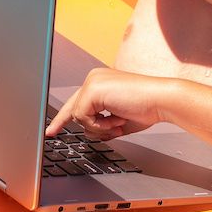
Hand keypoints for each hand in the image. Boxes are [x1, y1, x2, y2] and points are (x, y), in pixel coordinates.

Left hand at [45, 68, 176, 140]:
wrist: (162, 101)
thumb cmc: (148, 108)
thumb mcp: (119, 120)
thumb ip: (103, 125)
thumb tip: (90, 133)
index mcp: (101, 82)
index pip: (78, 100)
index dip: (64, 116)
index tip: (53, 127)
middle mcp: (94, 78)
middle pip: (72, 106)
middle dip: (62, 122)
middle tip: (49, 133)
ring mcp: (92, 82)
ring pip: (79, 116)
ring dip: (99, 127)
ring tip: (118, 123)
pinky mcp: (92, 90)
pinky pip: (83, 117)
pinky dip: (99, 125)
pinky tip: (116, 121)